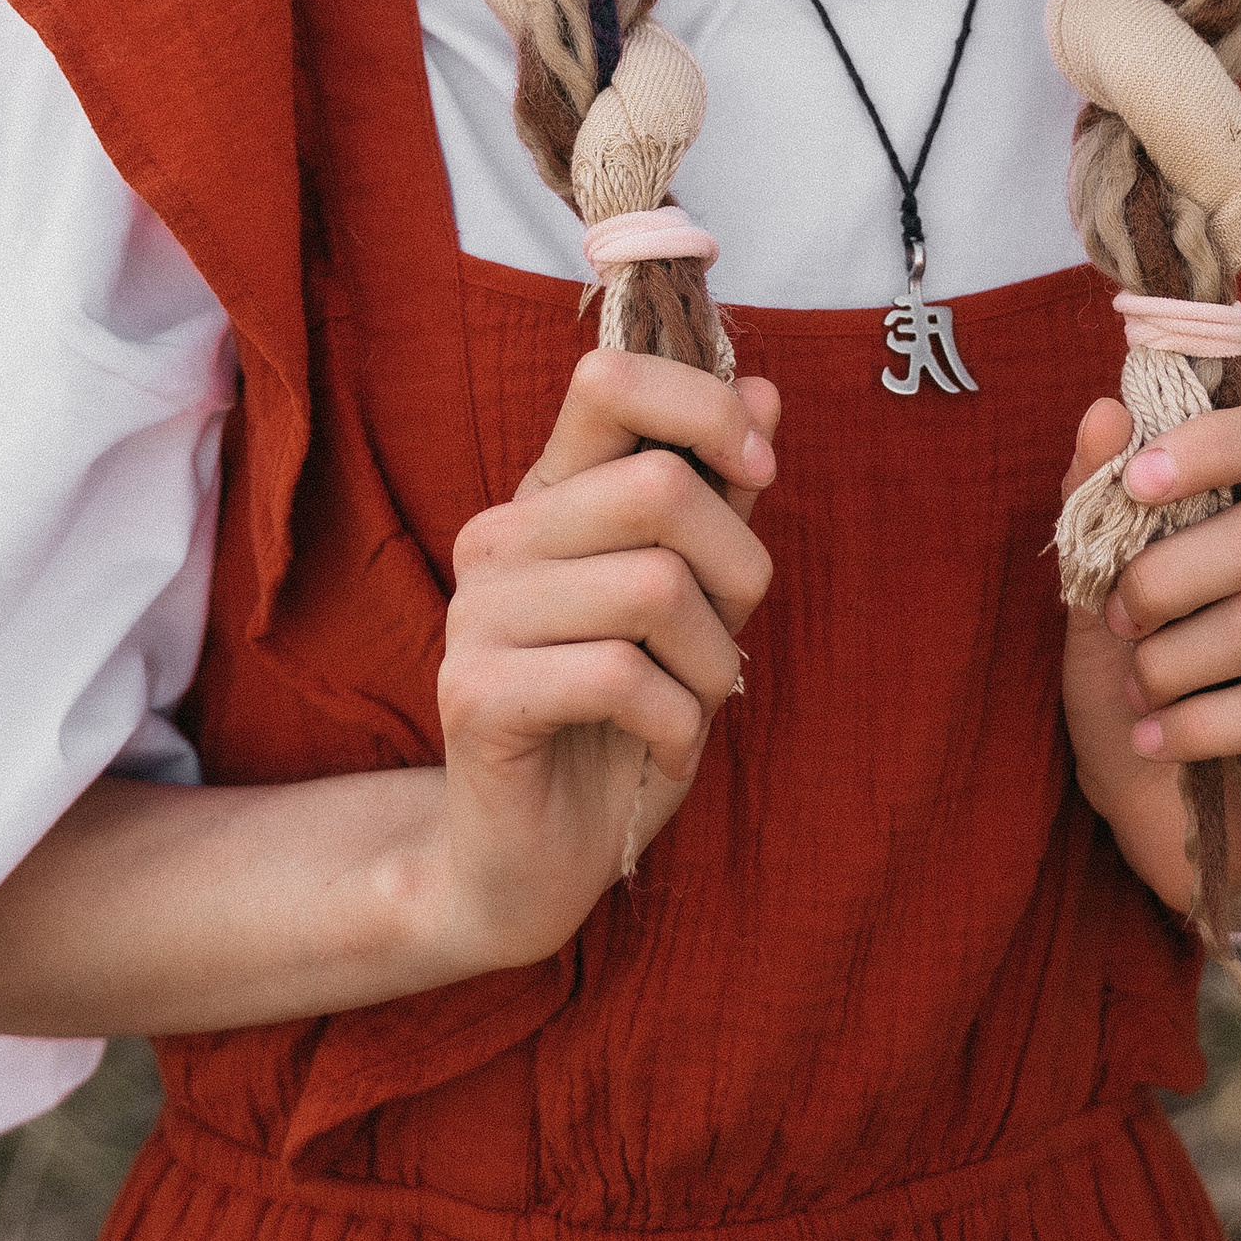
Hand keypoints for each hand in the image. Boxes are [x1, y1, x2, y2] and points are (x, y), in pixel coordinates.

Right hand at [434, 347, 781, 972]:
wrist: (527, 861)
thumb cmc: (620, 724)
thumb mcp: (691, 605)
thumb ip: (718, 499)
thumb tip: (767, 390)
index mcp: (549, 497)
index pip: (609, 378)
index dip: (705, 408)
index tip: (759, 470)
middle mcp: (501, 537)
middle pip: (660, 487)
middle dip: (736, 571)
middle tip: (725, 645)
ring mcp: (477, 612)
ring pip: (652, 586)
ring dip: (708, 666)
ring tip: (687, 710)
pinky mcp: (473, 693)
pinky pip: (619, 677)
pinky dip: (675, 725)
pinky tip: (661, 752)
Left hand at [1057, 393, 1240, 920]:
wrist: (1158, 812)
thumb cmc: (1136, 684)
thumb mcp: (1094, 592)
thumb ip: (1098, 504)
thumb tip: (1105, 411)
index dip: (1222, 442)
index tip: (1138, 481)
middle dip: (1167, 576)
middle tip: (1119, 621)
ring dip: (1173, 661)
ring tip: (1140, 694)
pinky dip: (1194, 725)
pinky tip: (1157, 741)